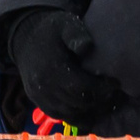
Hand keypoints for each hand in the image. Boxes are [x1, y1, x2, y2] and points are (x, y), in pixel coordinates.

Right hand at [9, 11, 125, 126]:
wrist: (24, 37)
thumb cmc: (51, 31)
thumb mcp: (65, 24)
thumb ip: (76, 34)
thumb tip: (87, 47)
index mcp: (52, 67)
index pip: (82, 87)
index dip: (102, 88)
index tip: (115, 83)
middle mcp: (43, 85)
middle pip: (78, 102)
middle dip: (98, 100)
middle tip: (112, 93)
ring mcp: (38, 94)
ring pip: (69, 112)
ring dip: (87, 109)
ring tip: (101, 100)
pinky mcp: (36, 99)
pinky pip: (58, 115)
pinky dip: (73, 114)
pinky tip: (85, 107)